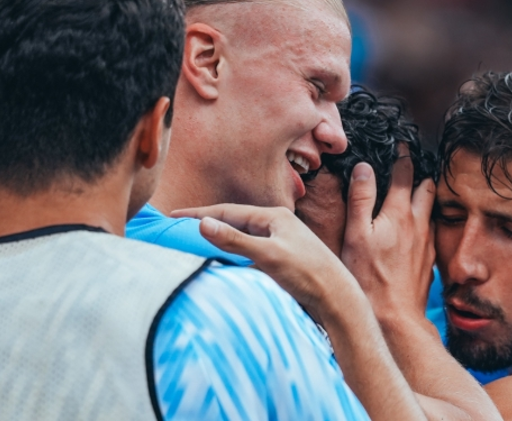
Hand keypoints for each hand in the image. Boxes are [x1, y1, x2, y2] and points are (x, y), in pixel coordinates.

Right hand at [171, 204, 359, 323]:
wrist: (338, 299)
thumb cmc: (308, 274)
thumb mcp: (268, 255)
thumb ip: (234, 240)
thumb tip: (203, 223)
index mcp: (273, 216)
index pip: (227, 211)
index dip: (199, 214)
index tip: (173, 217)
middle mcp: (275, 226)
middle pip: (233, 222)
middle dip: (206, 225)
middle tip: (178, 230)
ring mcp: (278, 243)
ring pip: (241, 238)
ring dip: (218, 241)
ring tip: (194, 245)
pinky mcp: (280, 260)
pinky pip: (248, 253)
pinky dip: (231, 255)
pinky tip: (222, 263)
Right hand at [341, 148, 435, 322]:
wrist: (394, 316)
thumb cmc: (369, 276)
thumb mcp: (356, 234)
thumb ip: (361, 198)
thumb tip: (364, 168)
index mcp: (399, 213)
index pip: (406, 174)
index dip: (403, 156)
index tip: (400, 145)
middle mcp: (419, 223)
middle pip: (427, 187)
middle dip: (421, 173)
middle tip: (411, 165)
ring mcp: (427, 242)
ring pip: (432, 208)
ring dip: (425, 196)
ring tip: (414, 191)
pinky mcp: (429, 259)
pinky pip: (431, 230)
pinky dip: (424, 219)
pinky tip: (414, 227)